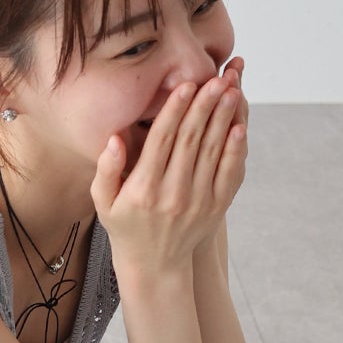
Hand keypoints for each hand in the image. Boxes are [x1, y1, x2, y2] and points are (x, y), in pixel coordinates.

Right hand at [92, 66, 247, 282]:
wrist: (154, 265)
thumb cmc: (125, 226)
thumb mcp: (103, 201)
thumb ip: (106, 169)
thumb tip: (115, 138)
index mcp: (143, 189)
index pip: (162, 140)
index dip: (175, 110)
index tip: (186, 85)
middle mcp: (172, 194)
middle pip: (191, 139)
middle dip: (205, 106)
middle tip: (216, 77)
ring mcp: (198, 201)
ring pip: (212, 151)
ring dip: (223, 118)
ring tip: (231, 89)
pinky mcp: (216, 208)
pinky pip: (228, 172)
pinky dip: (235, 149)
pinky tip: (239, 126)